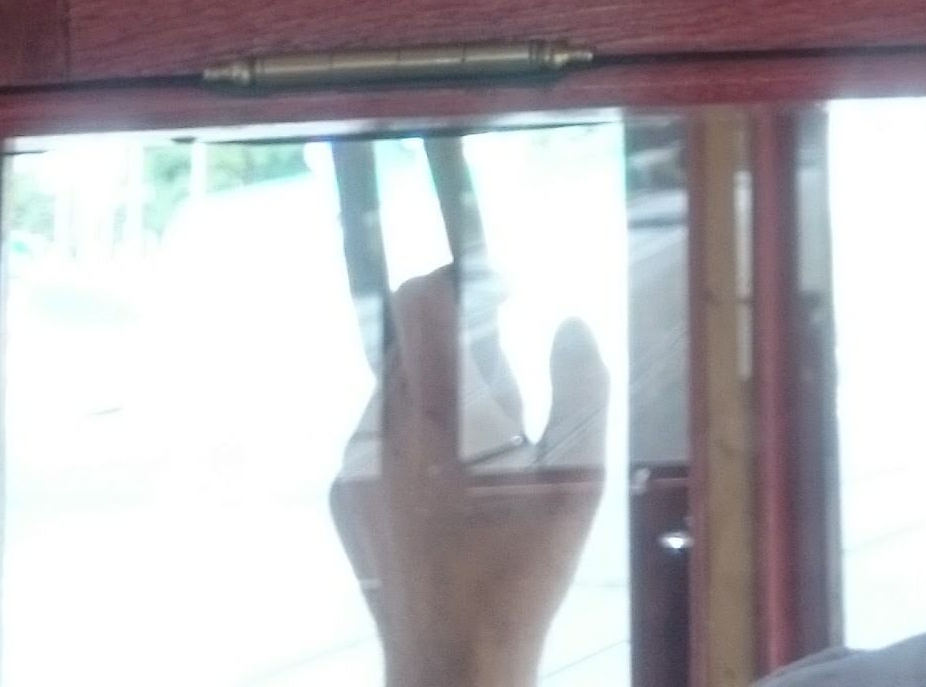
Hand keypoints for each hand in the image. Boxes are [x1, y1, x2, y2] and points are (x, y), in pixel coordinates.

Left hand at [331, 267, 610, 686]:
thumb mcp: (577, 481)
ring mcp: (356, 464)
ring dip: (437, 387)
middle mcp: (383, 429)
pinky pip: (377, 435)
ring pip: (393, 387)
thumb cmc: (522, 573)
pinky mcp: (345, 497)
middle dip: (458, 336)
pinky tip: (452, 483)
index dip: (460, 276)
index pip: (424, 300)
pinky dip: (415, 433)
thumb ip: (580, 390)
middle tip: (507, 375)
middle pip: (407, 338)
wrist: (451, 661)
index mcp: (439, 415)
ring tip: (486, 444)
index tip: (501, 290)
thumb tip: (570, 325)